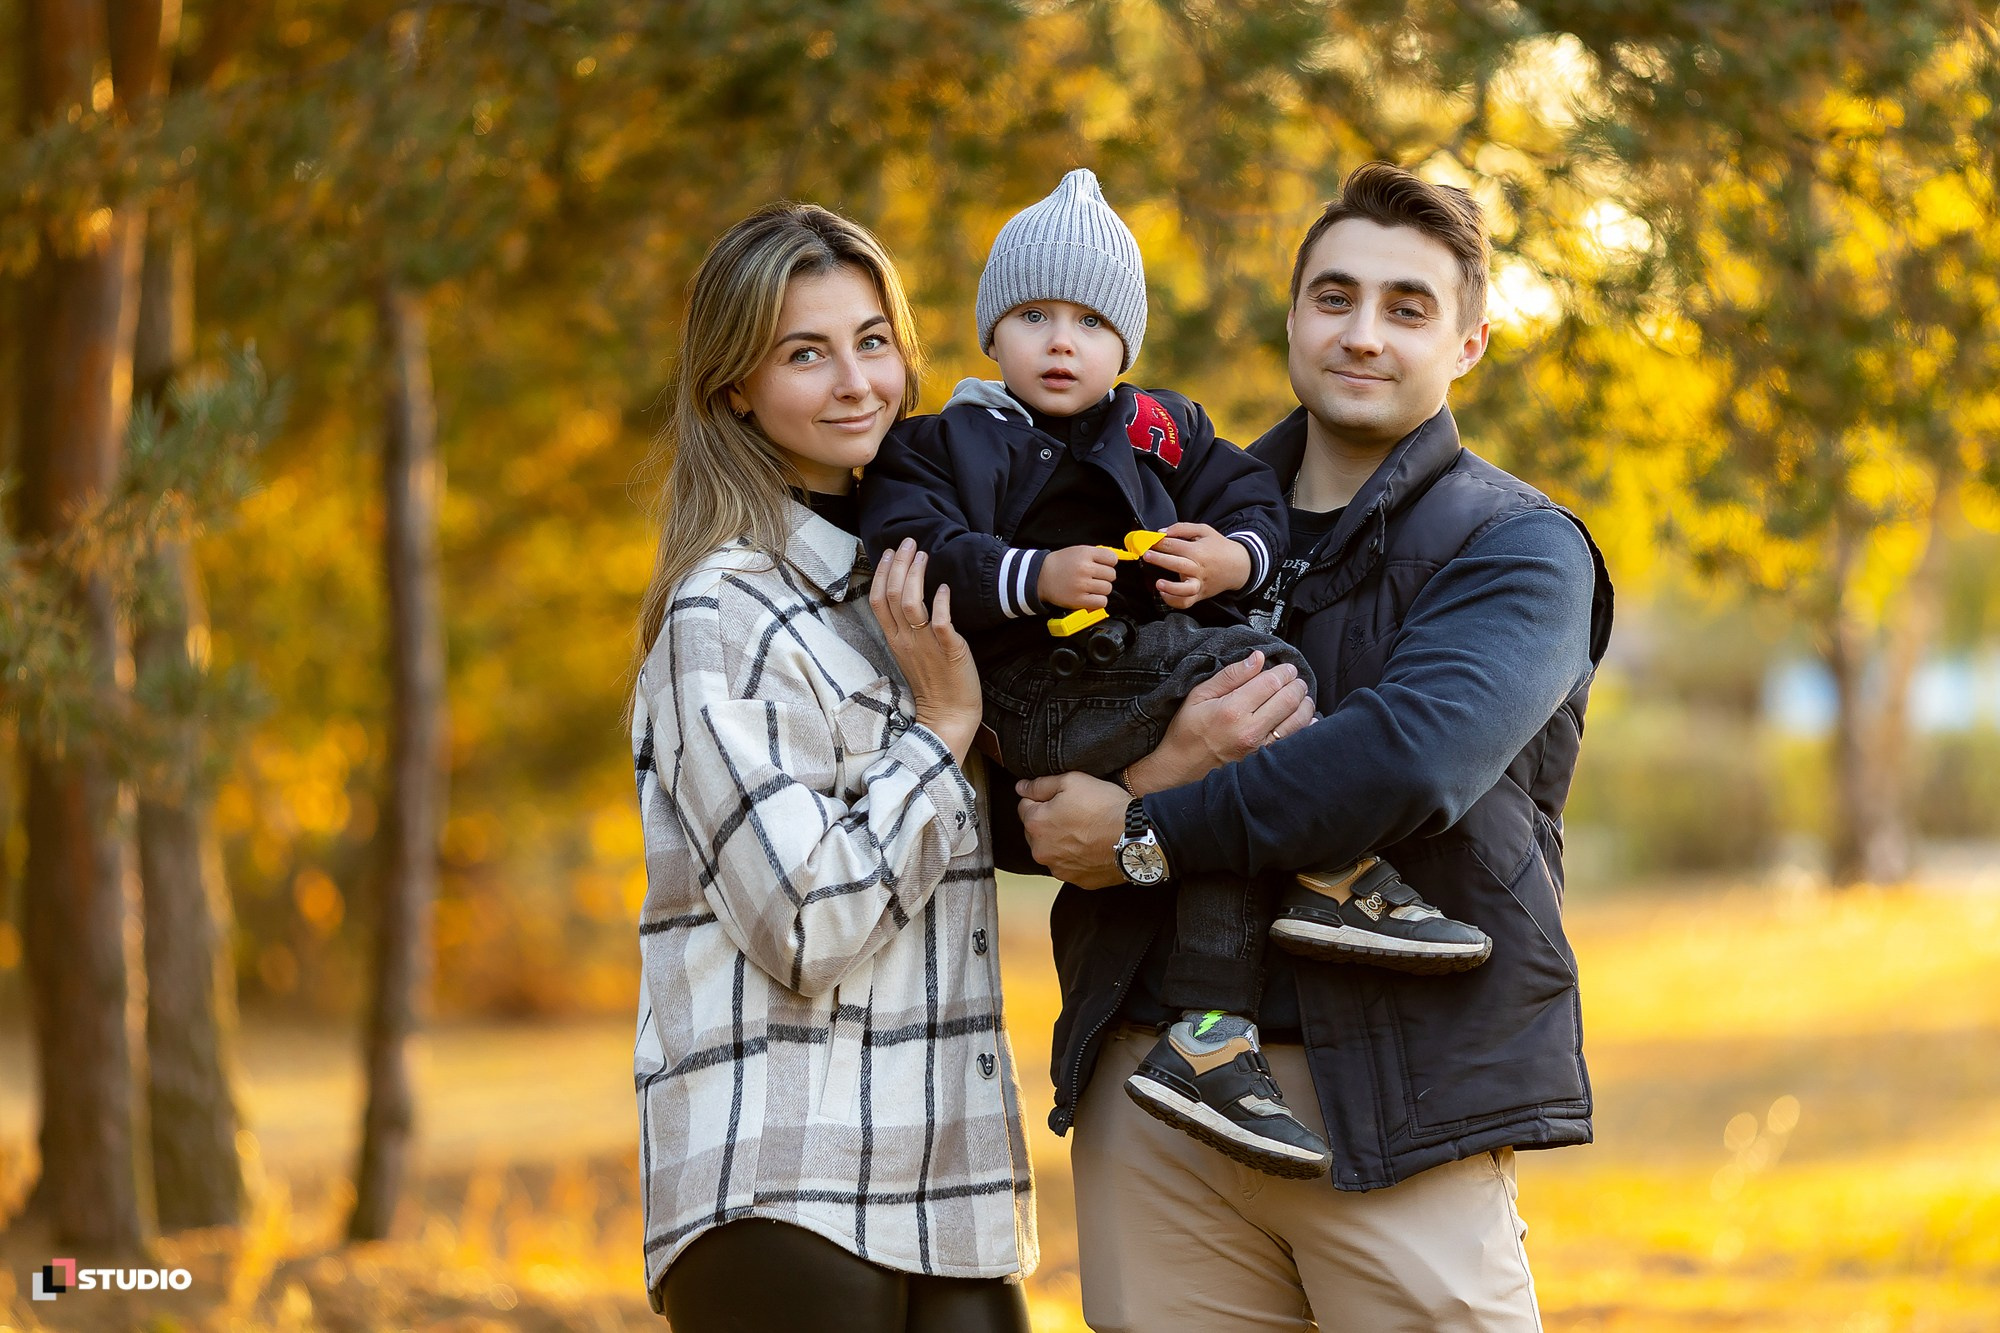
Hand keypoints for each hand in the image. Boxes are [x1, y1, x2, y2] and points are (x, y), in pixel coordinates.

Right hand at [871, 539, 980, 761]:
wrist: (950, 714)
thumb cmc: (935, 682)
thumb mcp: (913, 652)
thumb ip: (909, 627)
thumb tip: (912, 598)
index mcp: (895, 639)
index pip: (878, 600)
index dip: (883, 572)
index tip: (891, 552)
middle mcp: (906, 640)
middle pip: (892, 595)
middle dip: (899, 564)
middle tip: (910, 543)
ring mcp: (926, 645)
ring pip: (910, 603)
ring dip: (916, 575)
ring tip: (924, 555)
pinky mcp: (949, 651)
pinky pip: (940, 622)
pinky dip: (940, 602)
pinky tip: (944, 588)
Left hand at [1015, 771, 1130, 888]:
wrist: (1135, 836)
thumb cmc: (1104, 807)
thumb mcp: (1071, 781)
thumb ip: (1040, 784)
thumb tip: (1021, 787)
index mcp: (1035, 824)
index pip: (1024, 806)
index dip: (1043, 798)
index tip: (1062, 797)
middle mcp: (1041, 851)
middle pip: (1036, 831)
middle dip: (1049, 821)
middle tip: (1076, 812)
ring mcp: (1059, 869)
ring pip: (1052, 850)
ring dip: (1062, 841)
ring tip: (1087, 830)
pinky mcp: (1077, 881)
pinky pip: (1070, 865)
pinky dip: (1077, 857)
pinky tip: (1093, 846)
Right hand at [1038, 544, 1119, 610]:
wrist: (1042, 576)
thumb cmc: (1061, 563)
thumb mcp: (1078, 551)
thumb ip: (1096, 554)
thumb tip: (1116, 560)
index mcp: (1085, 553)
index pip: (1112, 559)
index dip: (1110, 563)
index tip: (1104, 565)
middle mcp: (1084, 568)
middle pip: (1112, 575)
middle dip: (1105, 577)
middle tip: (1095, 577)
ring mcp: (1081, 585)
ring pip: (1107, 589)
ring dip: (1102, 589)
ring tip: (1091, 586)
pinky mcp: (1078, 599)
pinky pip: (1101, 602)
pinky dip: (1099, 600)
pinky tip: (1091, 596)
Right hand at [1122, 650, 1314, 794]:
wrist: (1181, 769)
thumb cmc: (1188, 731)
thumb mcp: (1199, 695)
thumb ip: (1231, 675)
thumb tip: (1258, 658)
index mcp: (1232, 709)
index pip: (1271, 682)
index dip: (1284, 671)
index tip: (1287, 668)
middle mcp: (1250, 730)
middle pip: (1289, 699)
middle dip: (1296, 684)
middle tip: (1295, 679)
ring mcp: (1260, 748)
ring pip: (1298, 720)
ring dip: (1304, 703)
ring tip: (1299, 695)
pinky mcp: (1264, 761)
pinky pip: (1295, 740)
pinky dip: (1304, 725)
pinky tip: (1303, 717)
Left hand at [1142, 522, 1252, 608]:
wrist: (1238, 565)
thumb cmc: (1219, 547)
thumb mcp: (1204, 530)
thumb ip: (1181, 528)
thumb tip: (1161, 533)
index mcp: (1198, 551)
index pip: (1173, 545)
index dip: (1158, 543)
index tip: (1148, 541)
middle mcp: (1198, 568)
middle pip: (1176, 564)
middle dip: (1159, 559)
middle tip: (1147, 555)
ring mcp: (1199, 583)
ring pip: (1184, 590)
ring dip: (1170, 587)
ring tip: (1158, 583)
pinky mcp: (1199, 594)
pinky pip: (1186, 602)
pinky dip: (1174, 601)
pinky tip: (1164, 593)